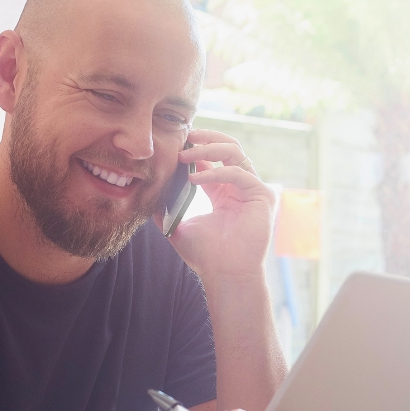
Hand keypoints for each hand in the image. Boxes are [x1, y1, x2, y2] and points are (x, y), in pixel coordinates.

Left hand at [162, 129, 276, 282]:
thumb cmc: (205, 256)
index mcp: (223, 192)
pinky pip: (237, 172)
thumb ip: (166, 210)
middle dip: (205, 137)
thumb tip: (147, 197)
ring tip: (185, 155)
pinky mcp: (262, 195)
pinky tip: (194, 178)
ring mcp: (253, 190)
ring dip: (208, 148)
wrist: (225, 274)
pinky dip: (215, 171)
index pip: (211, 158)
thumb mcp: (178, 227)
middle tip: (185, 136)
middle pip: (227, 146)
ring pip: (234, 151)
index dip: (194, 147)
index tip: (175, 142)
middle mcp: (240, 187)